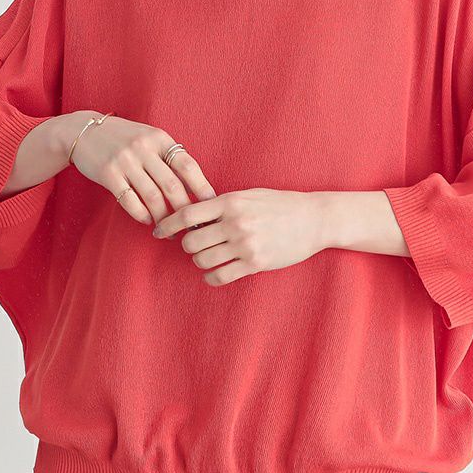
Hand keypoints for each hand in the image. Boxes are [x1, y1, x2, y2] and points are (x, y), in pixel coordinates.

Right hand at [62, 111, 216, 224]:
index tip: (210, 206)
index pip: (188, 166)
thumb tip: (196, 186)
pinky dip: (142, 215)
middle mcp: (144, 148)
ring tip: (169, 231)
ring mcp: (125, 161)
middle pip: (173, 186)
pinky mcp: (108, 174)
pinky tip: (147, 221)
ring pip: (153, 197)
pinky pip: (130, 201)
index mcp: (159, 138)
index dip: (202, 188)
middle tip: (191, 227)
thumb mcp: (149, 137)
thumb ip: (169, 156)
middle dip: (185, 211)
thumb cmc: (123, 138)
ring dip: (163, 218)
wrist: (83, 131)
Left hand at [151, 188, 326, 285]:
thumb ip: (222, 203)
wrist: (314, 218)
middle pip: (191, 241)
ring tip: (208, 258)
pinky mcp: (255, 263)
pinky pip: (220, 275)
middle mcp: (235, 223)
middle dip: (188, 246)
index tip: (158, 231)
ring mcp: (245, 244)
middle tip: (194, 246)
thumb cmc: (281, 204)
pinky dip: (211, 277)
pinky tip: (214, 273)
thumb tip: (192, 214)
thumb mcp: (249, 195)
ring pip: (203, 260)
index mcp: (231, 202)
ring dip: (200, 261)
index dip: (167, 224)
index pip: (187, 214)